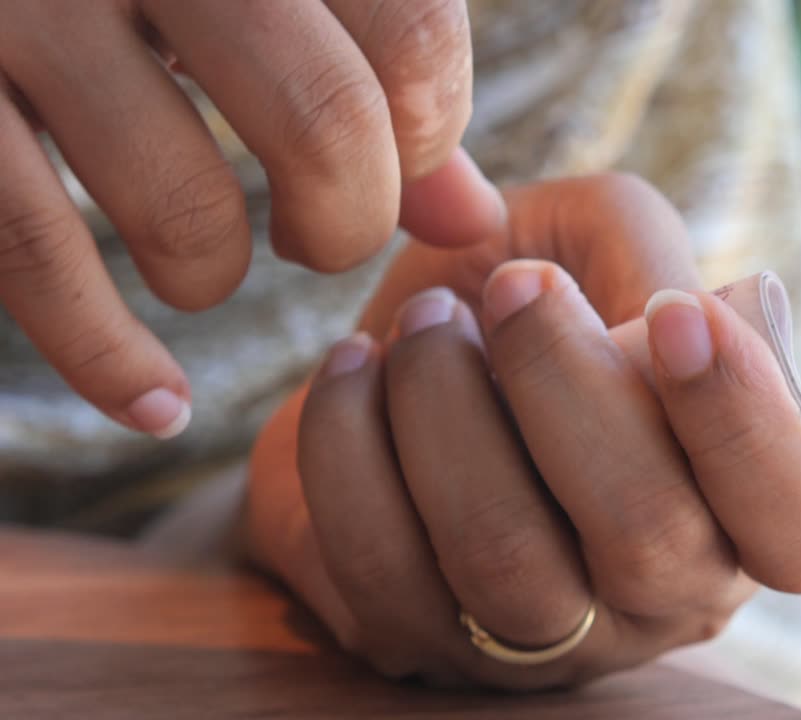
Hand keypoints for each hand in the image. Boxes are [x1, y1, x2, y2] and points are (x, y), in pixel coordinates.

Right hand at [0, 0, 501, 436]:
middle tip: (318, 235)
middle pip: (325, 125)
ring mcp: (23, 3)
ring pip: (184, 208)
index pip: (414, 42)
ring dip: (215, 278)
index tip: (392, 163)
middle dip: (345, 223)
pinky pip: (34, 254)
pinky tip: (157, 403)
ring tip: (206, 266)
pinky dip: (108, 359)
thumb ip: (380, 87)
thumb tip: (478, 222)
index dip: (427, 137)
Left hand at [246, 175, 800, 686]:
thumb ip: (643, 250)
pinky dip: (351, 443)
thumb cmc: (535, 297)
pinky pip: (383, 567)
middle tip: (515, 288)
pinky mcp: (424, 646)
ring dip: (448, 408)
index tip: (679, 316)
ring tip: (424, 322)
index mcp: (751, 505)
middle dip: (567, 386)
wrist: (403, 356)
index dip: (748, 427)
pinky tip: (353, 367)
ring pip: (507, 559)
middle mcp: (668, 595)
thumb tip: (650, 321)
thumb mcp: (602, 239)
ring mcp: (547, 641)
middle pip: (651, 537)